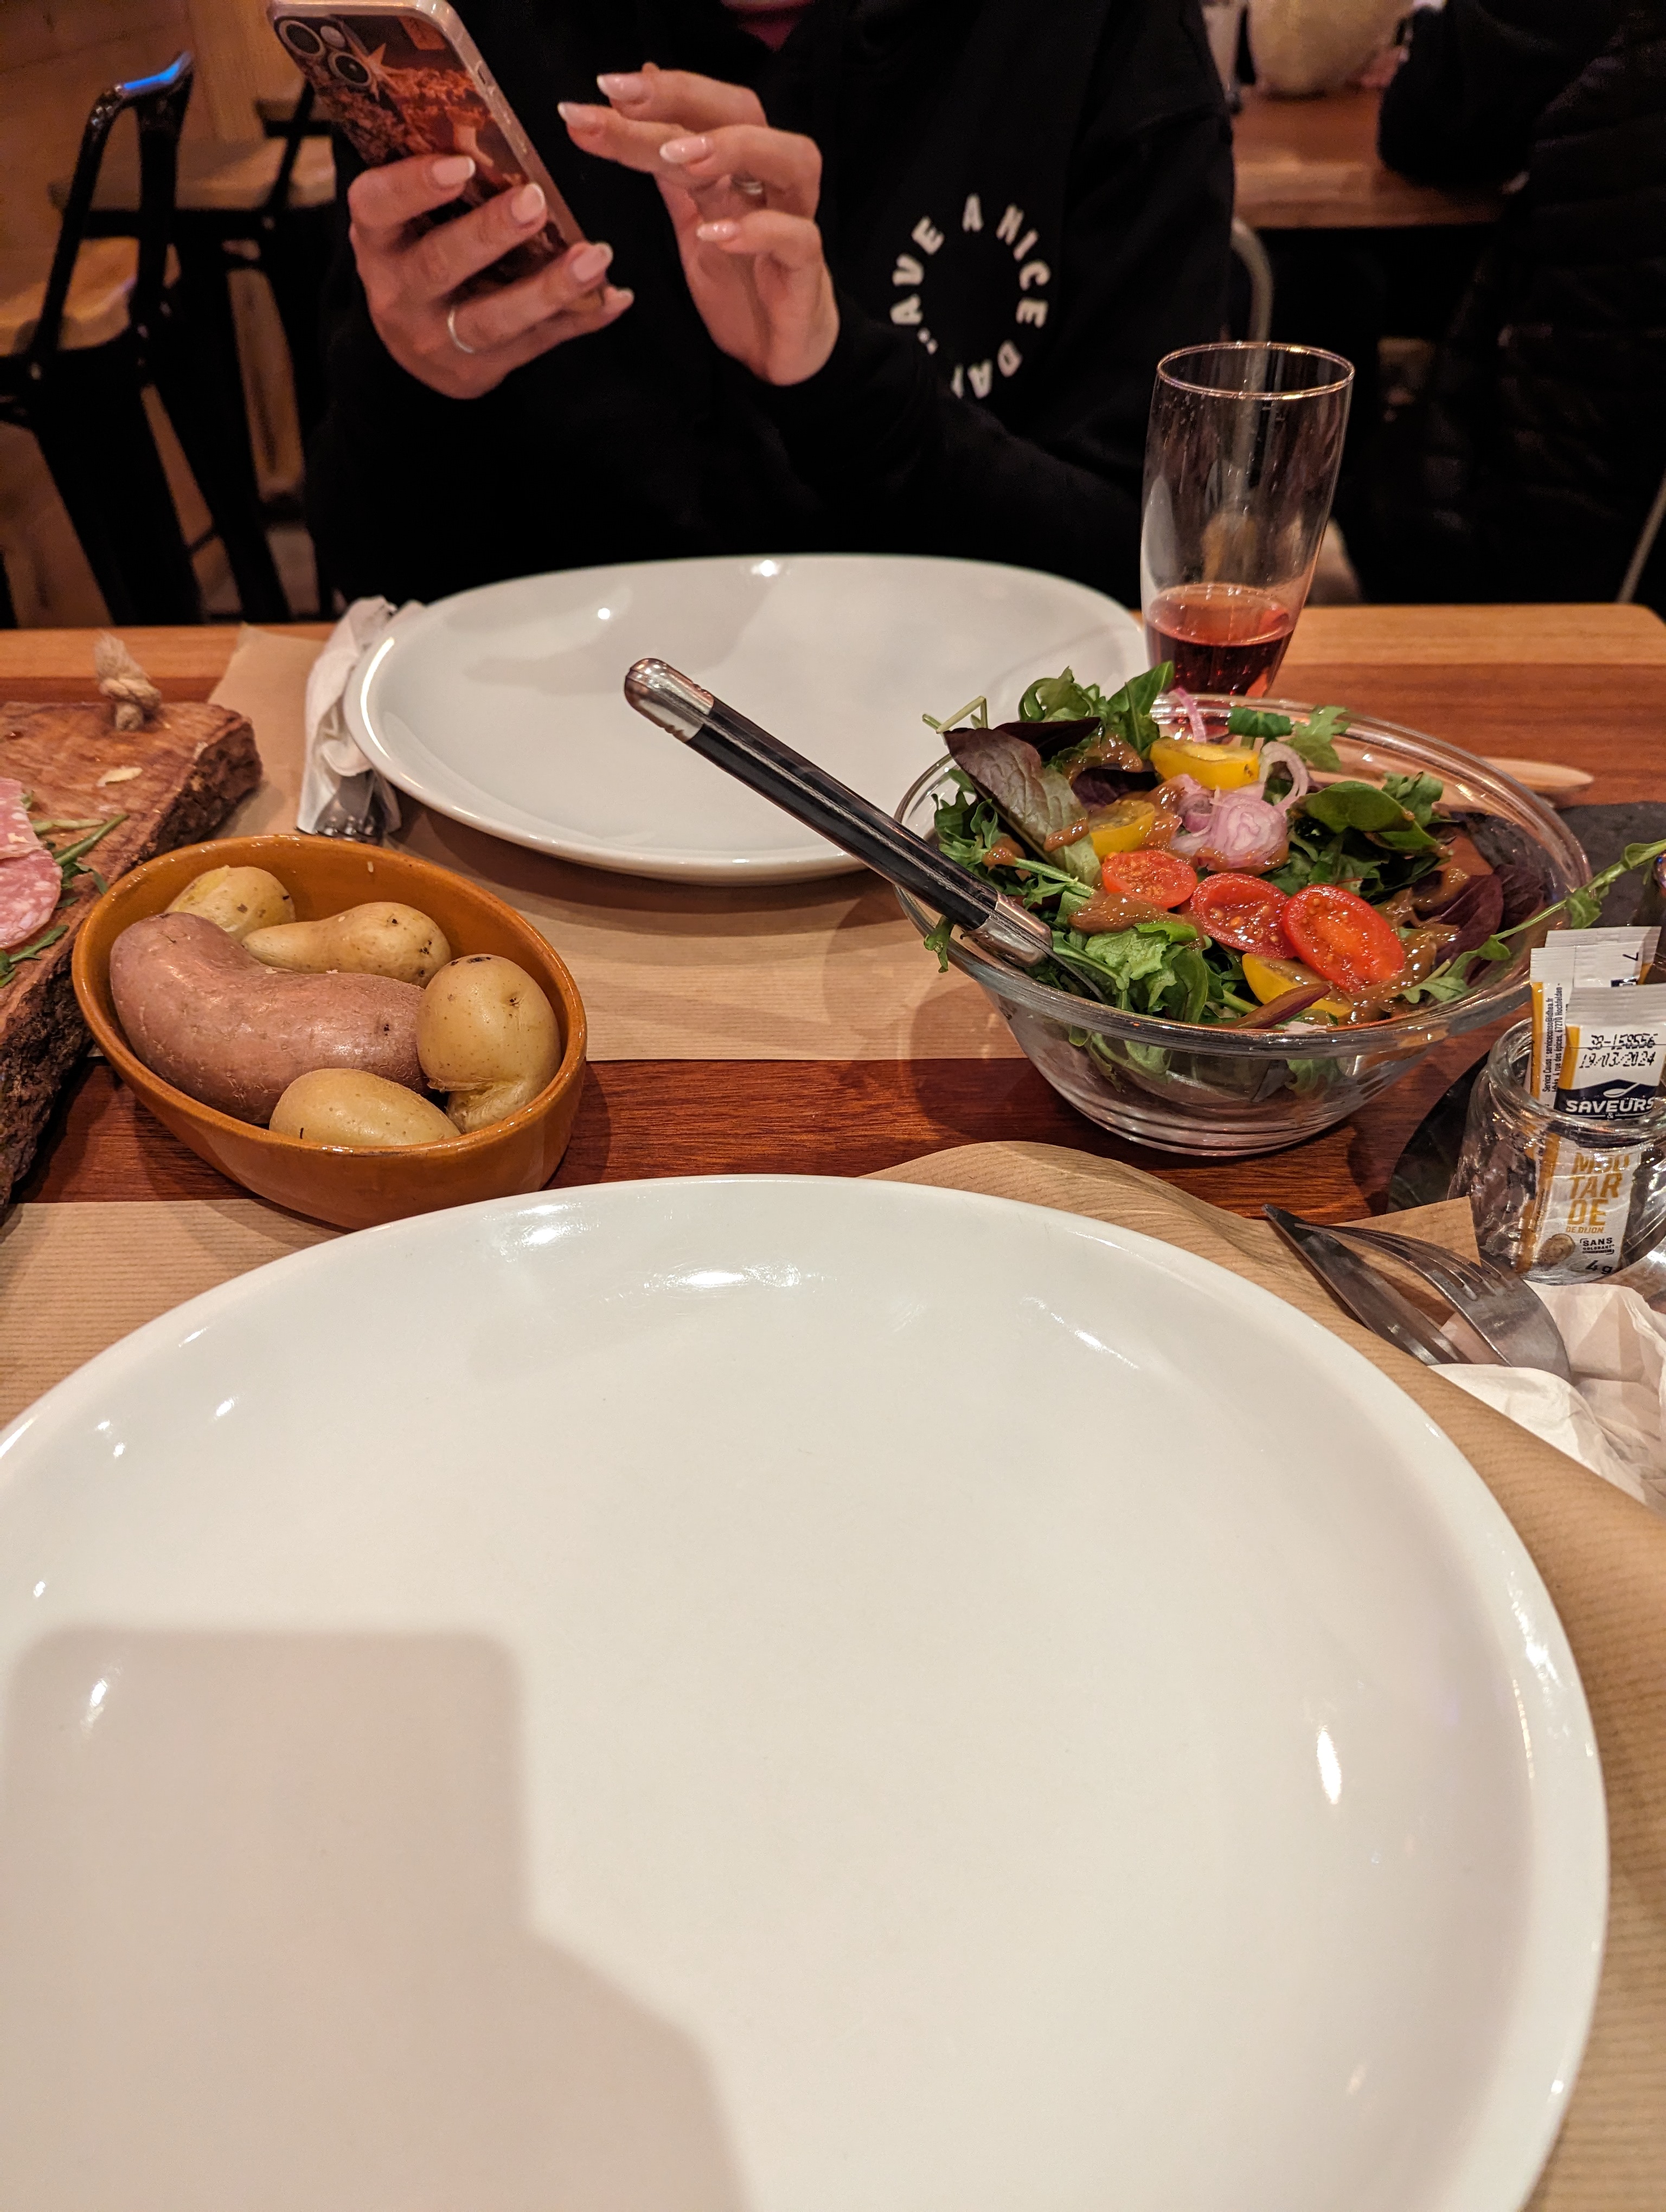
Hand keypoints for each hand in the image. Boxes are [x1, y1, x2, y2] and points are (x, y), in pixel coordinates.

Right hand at [346, 153, 632, 398]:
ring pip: (494, 319)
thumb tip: (486, 127)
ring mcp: (439, 340)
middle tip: (536, 201)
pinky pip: (537, 345)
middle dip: (491, 233)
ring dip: (549, 288)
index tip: (459, 165)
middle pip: (441, 264)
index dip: (413, 186)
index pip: (376, 207)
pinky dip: (579, 319)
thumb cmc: (418, 254)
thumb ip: (434, 182)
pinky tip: (614, 298)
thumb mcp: (407, 219)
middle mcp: (399, 294)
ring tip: (595, 257)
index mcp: (377, 241)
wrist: (417, 344)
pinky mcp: (480, 370)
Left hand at [560, 66, 837, 386]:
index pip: (702, 111)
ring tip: (677, 155)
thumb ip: (669, 175)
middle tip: (621, 99)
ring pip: (791, 159)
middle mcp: (770, 184)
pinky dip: (759, 231)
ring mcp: (794, 222)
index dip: (656, 95)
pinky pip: (798, 239)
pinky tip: (716, 235)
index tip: (602, 89)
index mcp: (738, 169)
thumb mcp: (691, 226)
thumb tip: (632, 114)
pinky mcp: (806, 271)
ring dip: (732, 148)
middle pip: (744, 113)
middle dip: (682, 98)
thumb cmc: (742, 285)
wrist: (778, 355)